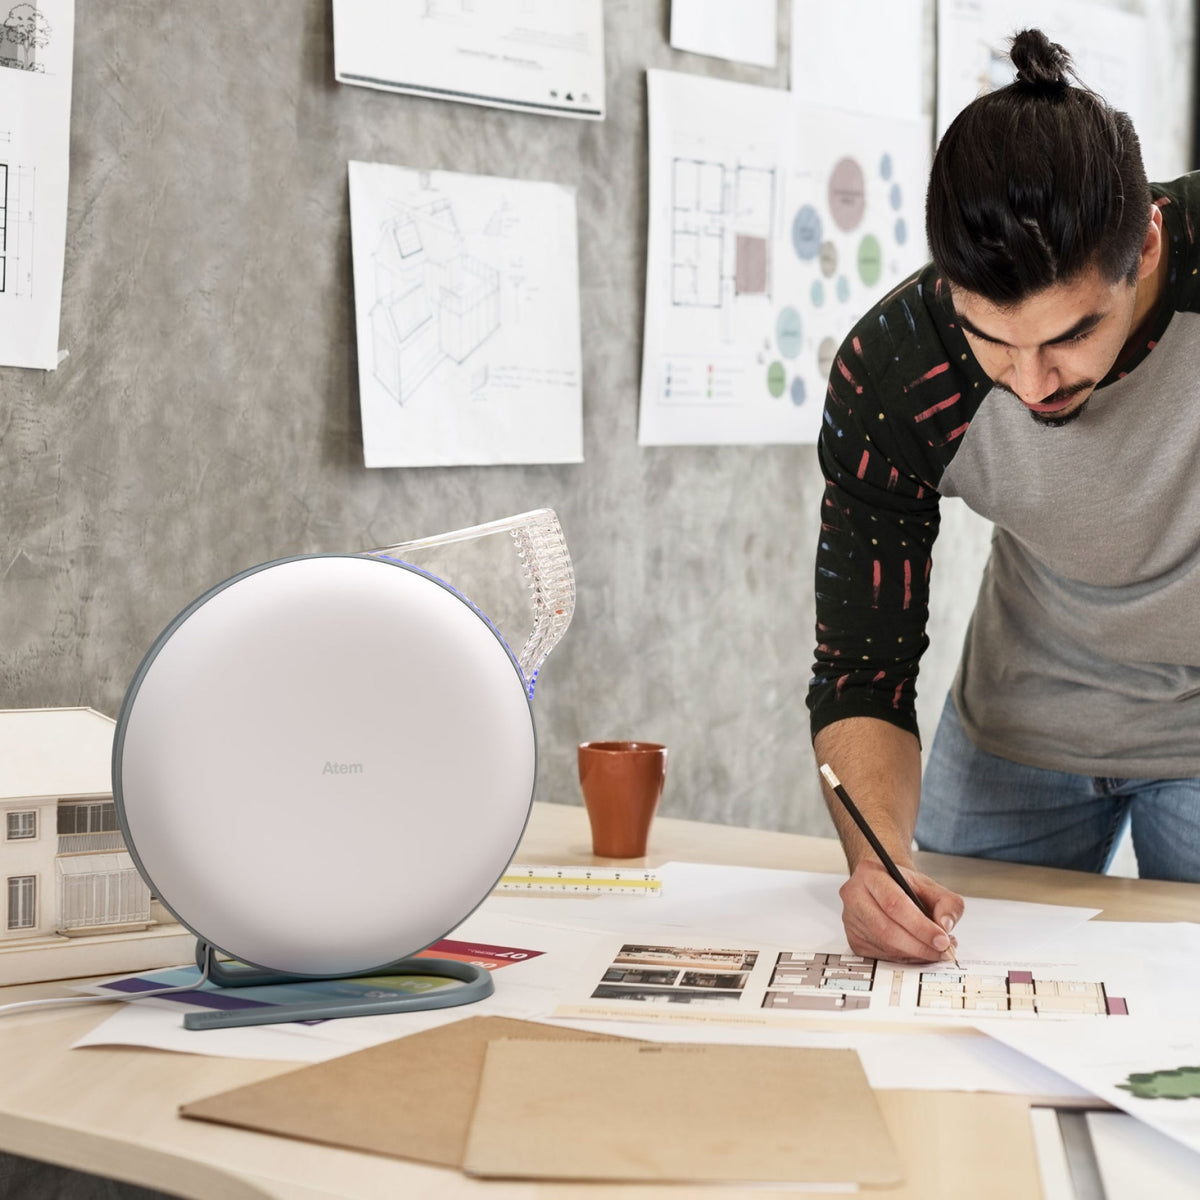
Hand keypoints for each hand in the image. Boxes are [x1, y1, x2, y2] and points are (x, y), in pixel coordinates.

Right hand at [838, 859, 964, 962]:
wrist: (887, 886)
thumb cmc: (906, 886)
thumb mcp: (931, 886)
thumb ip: (947, 903)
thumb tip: (945, 926)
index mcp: (870, 874)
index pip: (894, 903)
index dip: (920, 926)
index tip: (942, 939)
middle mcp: (854, 895)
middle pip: (886, 928)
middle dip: (919, 945)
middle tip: (941, 950)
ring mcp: (851, 919)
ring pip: (884, 945)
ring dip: (913, 954)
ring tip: (933, 950)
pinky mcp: (853, 939)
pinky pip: (880, 956)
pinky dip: (903, 958)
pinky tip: (916, 951)